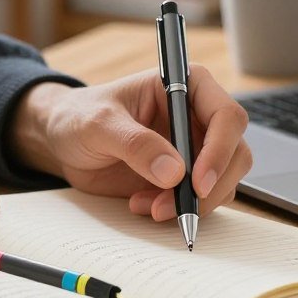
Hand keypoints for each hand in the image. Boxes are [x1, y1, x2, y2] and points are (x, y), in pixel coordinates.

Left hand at [9, 67, 251, 220]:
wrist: (62, 140)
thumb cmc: (79, 116)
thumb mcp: (99, 124)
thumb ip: (135, 144)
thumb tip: (175, 172)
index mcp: (185, 86)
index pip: (226, 116)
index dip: (220, 150)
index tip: (197, 182)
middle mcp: (197, 117)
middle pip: (235, 154)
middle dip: (210, 187)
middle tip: (175, 207)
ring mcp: (194, 149)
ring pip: (223, 182)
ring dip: (191, 203)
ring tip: (147, 206)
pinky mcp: (183, 177)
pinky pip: (200, 200)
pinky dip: (178, 211)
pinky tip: (143, 205)